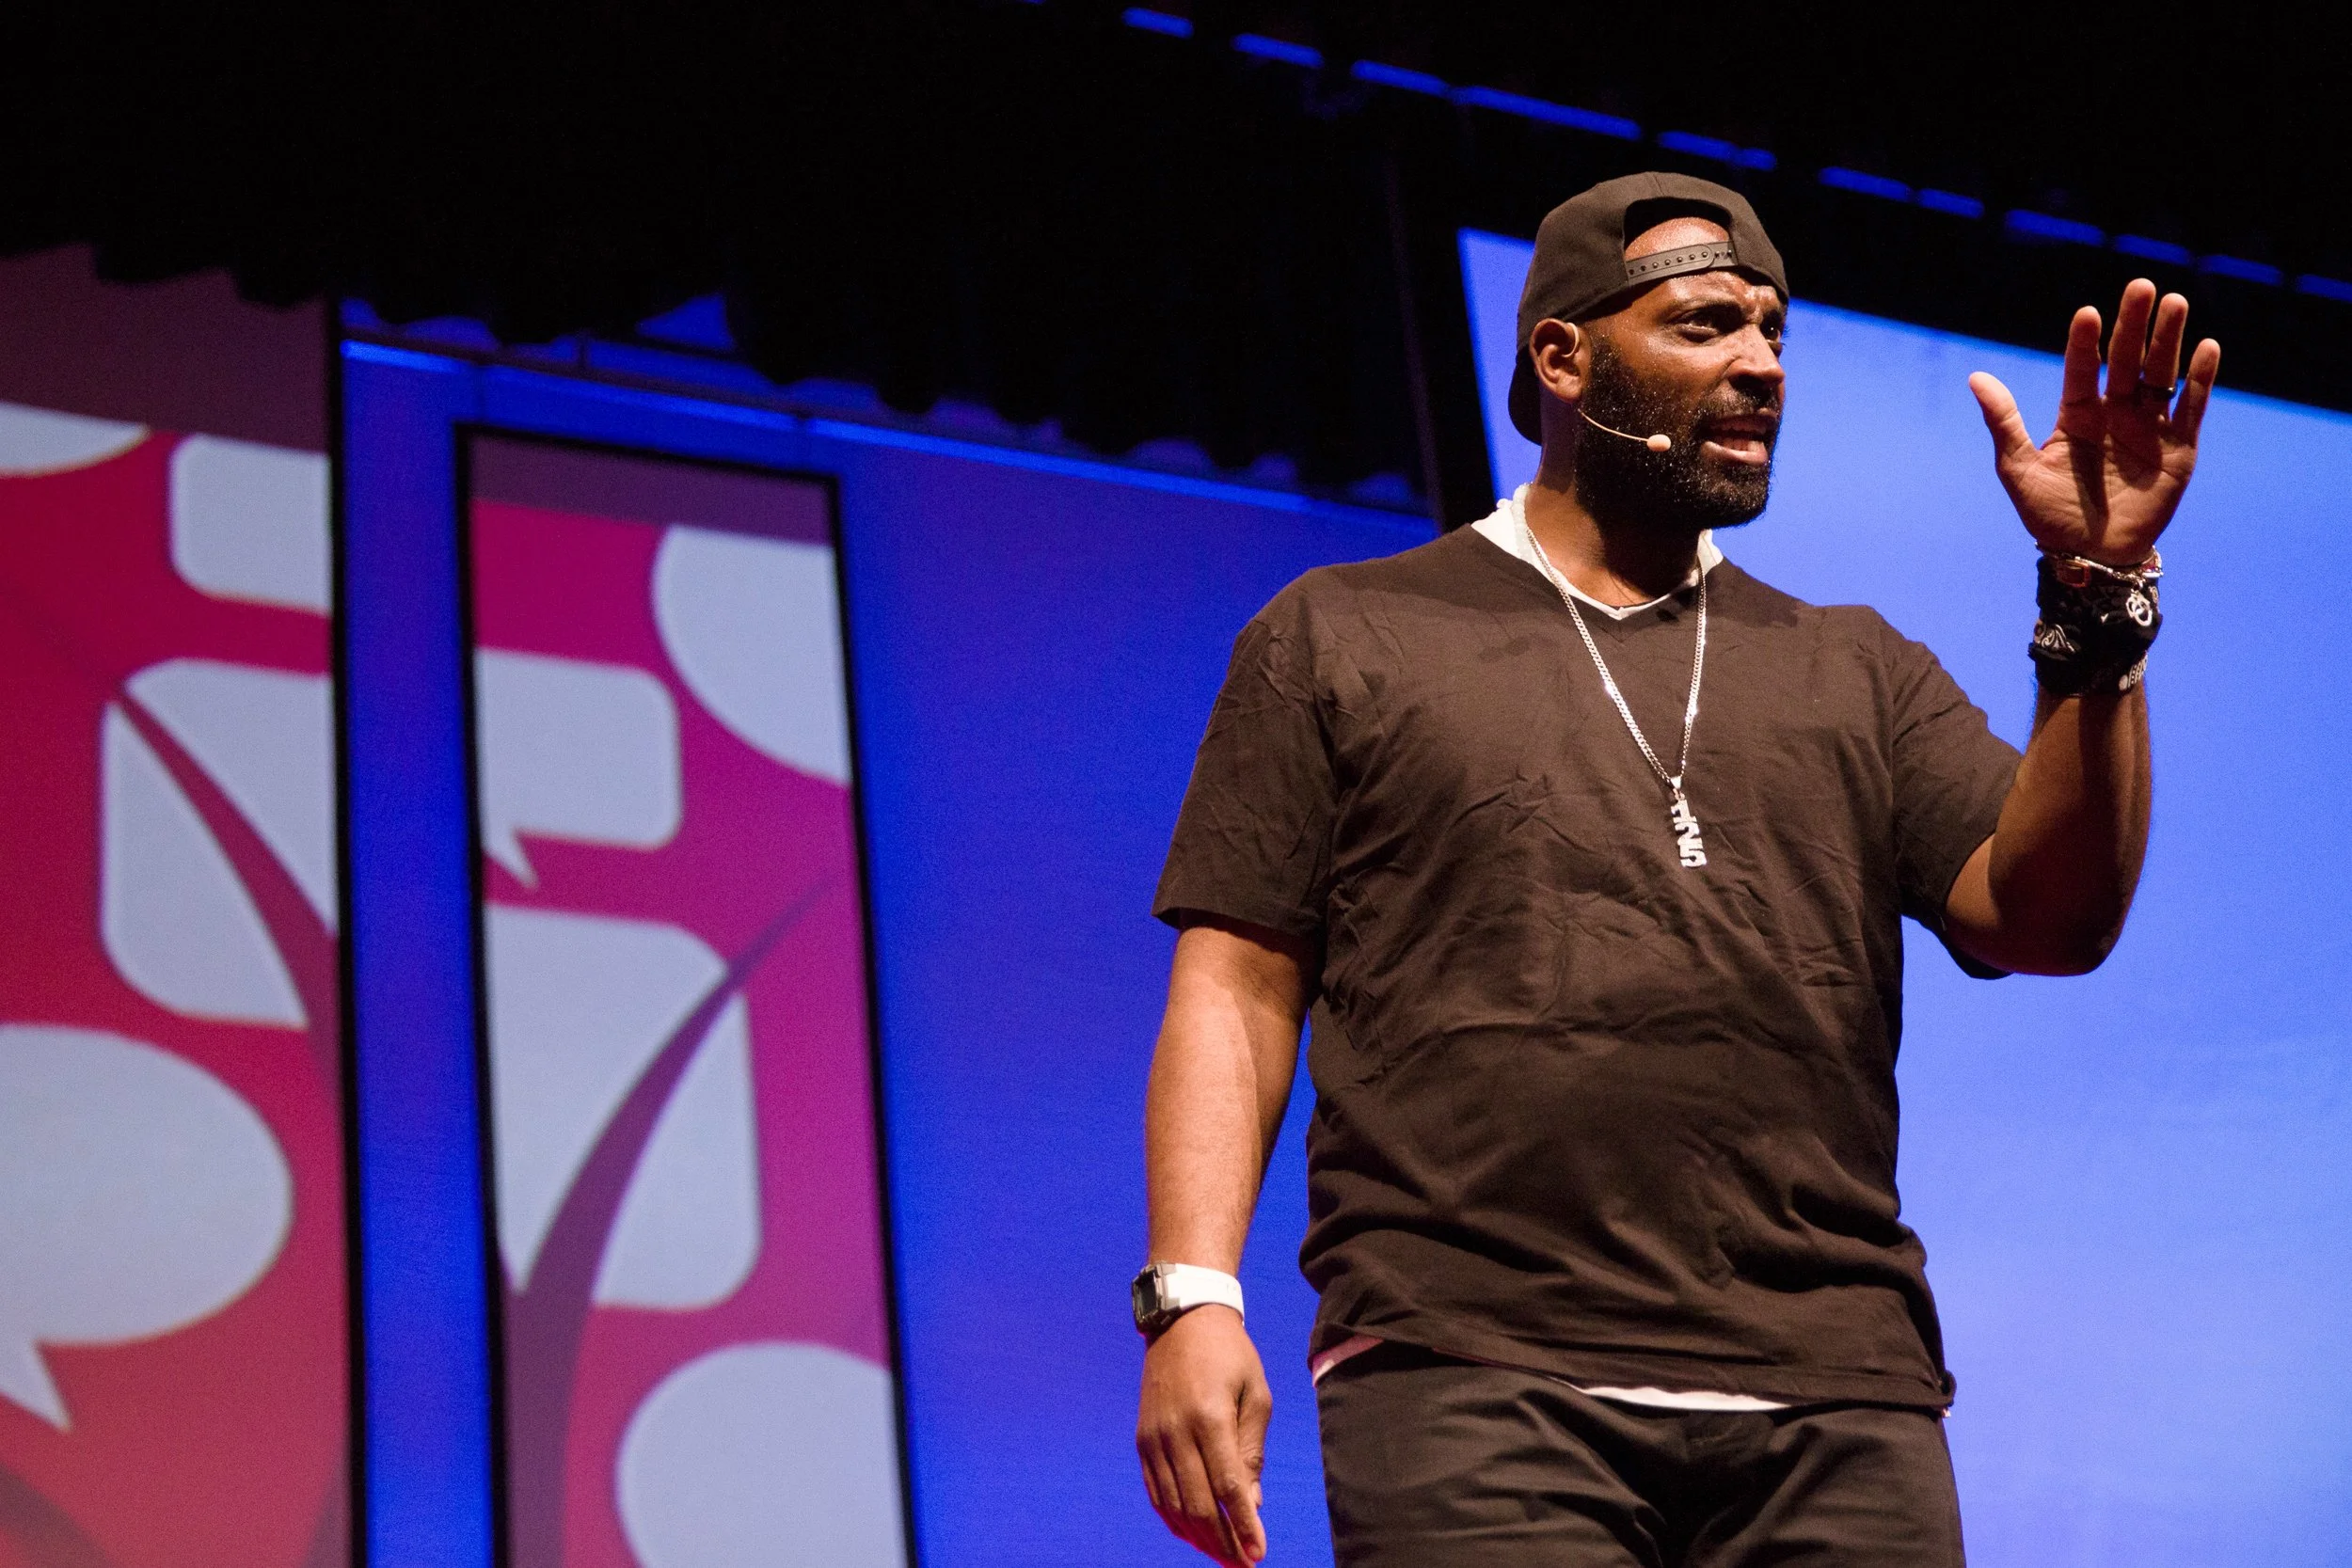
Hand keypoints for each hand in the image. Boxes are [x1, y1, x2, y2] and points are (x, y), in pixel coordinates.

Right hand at [1136, 1306, 1270, 1565]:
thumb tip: (1251, 1503)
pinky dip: (1174, 1519)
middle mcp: (1175, 1431)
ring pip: (1173, 1505)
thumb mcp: (1255, 1394)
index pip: (1227, 1486)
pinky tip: (1193, 1534)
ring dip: (1199, 1537)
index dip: (1242, 1525)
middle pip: (1197, 1504)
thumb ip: (1252, 1450)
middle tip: (1244, 1564)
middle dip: (1222, 1541)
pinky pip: (1156, 1492)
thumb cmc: (1230, 1356)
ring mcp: (1154, 1438)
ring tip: (1223, 1556)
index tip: (1258, 1554)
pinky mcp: (1142, 1440)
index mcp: (1209, 1417)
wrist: (1182, 1321)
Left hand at [1969, 278, 2220, 564]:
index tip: (2086, 314)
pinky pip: (2190, 406)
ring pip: (2161, 373)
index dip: (2084, 343)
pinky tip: (2205, 348)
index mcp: (2077, 416)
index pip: (2081, 369)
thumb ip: (2003, 422)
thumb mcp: (2018, 469)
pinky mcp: (2178, 447)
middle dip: (2134, 324)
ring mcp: (2148, 427)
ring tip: (2175, 302)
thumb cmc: (2049, 516)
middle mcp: (2115, 414)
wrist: (2091, 556)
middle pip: (2127, 360)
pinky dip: (2199, 379)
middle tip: (2142, 286)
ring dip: (2168, 340)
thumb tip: (1975, 377)